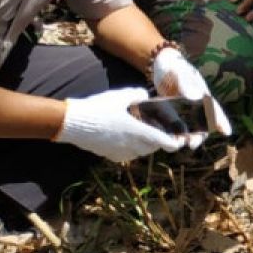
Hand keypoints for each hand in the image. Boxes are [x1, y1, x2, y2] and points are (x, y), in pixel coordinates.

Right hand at [54, 88, 187, 162]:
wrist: (73, 123)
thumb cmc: (98, 107)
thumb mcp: (121, 96)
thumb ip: (138, 95)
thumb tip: (145, 97)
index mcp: (136, 130)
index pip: (161, 141)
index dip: (172, 142)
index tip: (178, 143)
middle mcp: (130, 144)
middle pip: (152, 147)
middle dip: (158, 141)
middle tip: (158, 131)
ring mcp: (119, 152)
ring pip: (140, 152)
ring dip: (145, 145)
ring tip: (142, 133)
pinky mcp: (110, 156)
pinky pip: (127, 155)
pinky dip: (132, 148)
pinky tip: (126, 137)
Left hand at [151, 47, 232, 138]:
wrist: (161, 65)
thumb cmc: (175, 66)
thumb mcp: (180, 73)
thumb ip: (187, 85)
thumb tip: (197, 99)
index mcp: (202, 95)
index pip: (214, 109)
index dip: (222, 121)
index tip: (227, 132)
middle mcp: (196, 105)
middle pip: (203, 123)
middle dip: (200, 135)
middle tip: (192, 145)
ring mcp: (184, 109)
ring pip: (190, 127)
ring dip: (187, 137)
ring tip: (180, 144)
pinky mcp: (172, 113)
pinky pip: (175, 126)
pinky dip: (174, 133)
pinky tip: (168, 139)